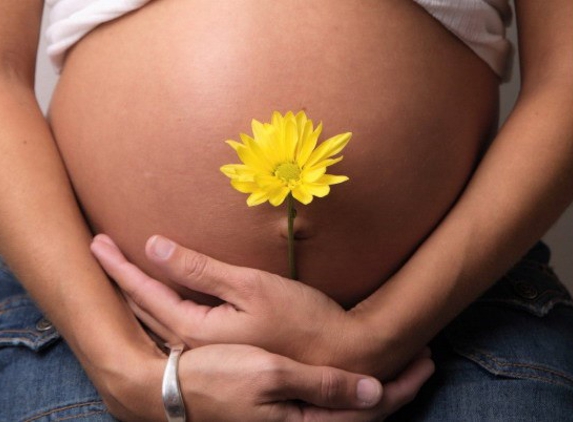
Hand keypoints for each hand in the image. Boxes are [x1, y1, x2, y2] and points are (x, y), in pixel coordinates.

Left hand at [91, 234, 425, 377]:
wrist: (338, 358)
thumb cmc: (300, 319)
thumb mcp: (251, 286)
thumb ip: (201, 269)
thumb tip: (155, 245)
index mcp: (195, 328)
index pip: (143, 292)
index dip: (119, 265)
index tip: (96, 242)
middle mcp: (193, 346)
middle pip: (143, 309)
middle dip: (119, 279)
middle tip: (99, 252)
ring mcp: (206, 352)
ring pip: (156, 321)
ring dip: (134, 295)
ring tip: (118, 274)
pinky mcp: (221, 351)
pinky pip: (174, 327)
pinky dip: (157, 308)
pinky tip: (158, 300)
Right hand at [178, 344, 433, 421]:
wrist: (171, 391)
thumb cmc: (217, 377)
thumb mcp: (270, 374)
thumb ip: (323, 385)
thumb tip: (373, 390)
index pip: (370, 409)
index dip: (402, 385)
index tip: (425, 360)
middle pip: (365, 415)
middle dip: (398, 389)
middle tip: (422, 362)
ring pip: (348, 413)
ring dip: (377, 392)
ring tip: (399, 370)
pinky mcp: (280, 417)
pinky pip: (328, 410)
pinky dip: (350, 395)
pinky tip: (354, 381)